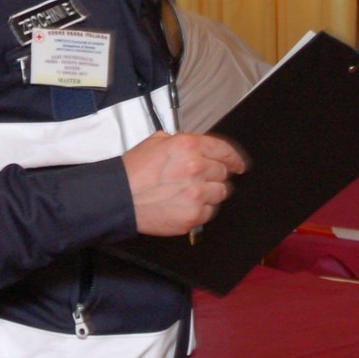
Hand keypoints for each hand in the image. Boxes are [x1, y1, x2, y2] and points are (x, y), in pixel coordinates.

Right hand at [123, 132, 246, 236]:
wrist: (120, 197)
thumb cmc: (133, 172)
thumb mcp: (156, 142)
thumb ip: (181, 142)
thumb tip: (196, 147)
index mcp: (188, 147)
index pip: (224, 150)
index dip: (234, 158)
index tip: (238, 164)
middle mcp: (196, 168)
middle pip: (223, 173)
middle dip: (213, 175)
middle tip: (199, 179)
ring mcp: (197, 194)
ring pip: (220, 193)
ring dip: (209, 192)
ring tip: (189, 193)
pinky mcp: (194, 215)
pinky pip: (210, 212)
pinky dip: (201, 209)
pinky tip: (184, 204)